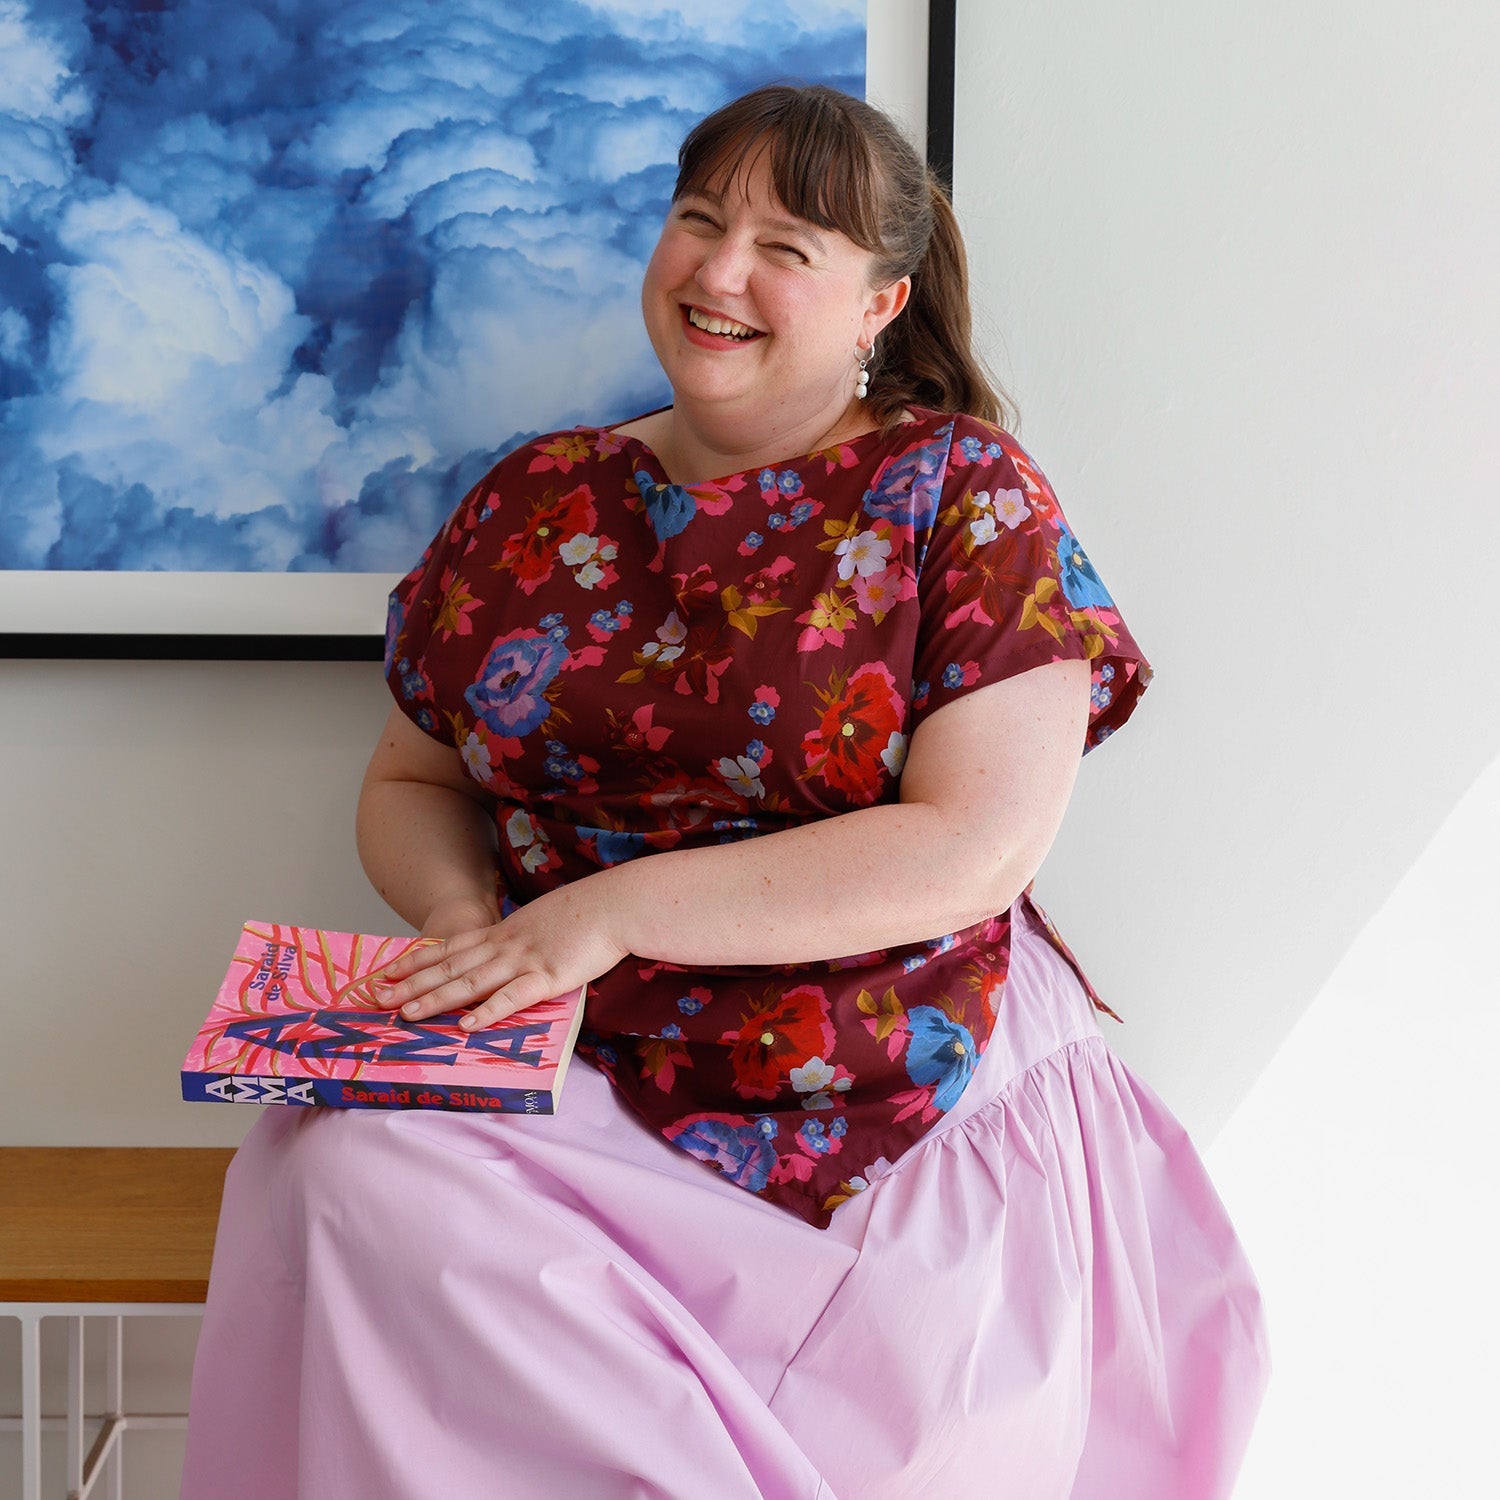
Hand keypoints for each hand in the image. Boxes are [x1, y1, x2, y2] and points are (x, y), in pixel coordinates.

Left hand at [378, 881, 627, 1029]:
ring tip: (407, 1014)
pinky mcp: (548, 976)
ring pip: (471, 982)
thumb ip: (525, 937)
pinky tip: (467, 1025)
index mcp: (505, 931)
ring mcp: (524, 960)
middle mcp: (506, 945)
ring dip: (437, 999)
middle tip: (377, 998)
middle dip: (412, 984)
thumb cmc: (588, 913)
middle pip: (451, 967)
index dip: (418, 961)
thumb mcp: (545, 921)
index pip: (451, 947)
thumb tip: (512, 952)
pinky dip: (488, 1012)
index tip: (388, 971)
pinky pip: (513, 997)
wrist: (616, 904)